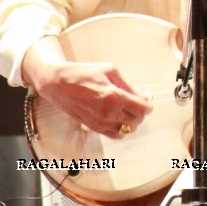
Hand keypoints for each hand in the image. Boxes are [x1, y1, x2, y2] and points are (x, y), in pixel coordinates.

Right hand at [23, 38, 152, 137]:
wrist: (58, 84)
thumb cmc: (82, 74)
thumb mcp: (110, 71)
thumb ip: (128, 86)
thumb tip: (142, 96)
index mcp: (114, 97)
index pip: (142, 109)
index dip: (148, 105)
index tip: (147, 100)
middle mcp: (108, 113)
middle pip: (136, 121)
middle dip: (140, 112)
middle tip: (137, 102)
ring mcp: (99, 122)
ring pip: (126, 130)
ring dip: (131, 122)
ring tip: (127, 110)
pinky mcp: (92, 127)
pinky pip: (114, 135)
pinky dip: (120, 128)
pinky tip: (118, 117)